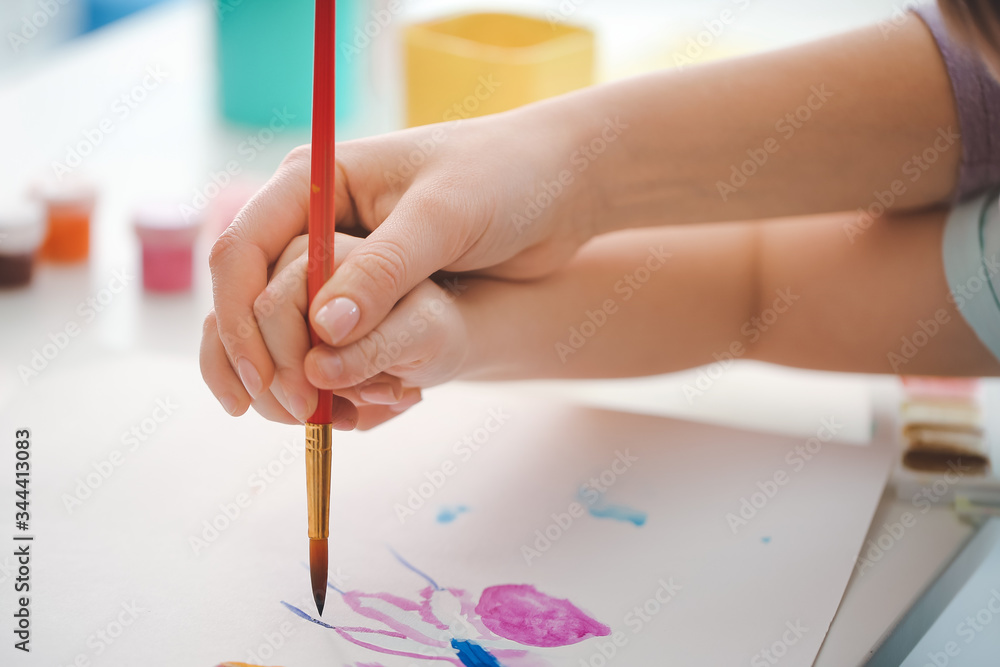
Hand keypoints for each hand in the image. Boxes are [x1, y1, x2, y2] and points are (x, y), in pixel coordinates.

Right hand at [206, 110, 594, 410]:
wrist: (559, 191)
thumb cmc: (503, 180)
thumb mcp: (442, 219)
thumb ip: (383, 271)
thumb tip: (324, 331)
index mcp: (316, 180)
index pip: (242, 250)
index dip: (239, 318)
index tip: (264, 378)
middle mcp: (316, 218)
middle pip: (251, 294)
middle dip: (260, 356)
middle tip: (294, 413)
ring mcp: (341, 256)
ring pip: (285, 324)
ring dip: (290, 374)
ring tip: (316, 420)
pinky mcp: (372, 290)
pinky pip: (328, 339)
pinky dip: (328, 375)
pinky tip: (347, 409)